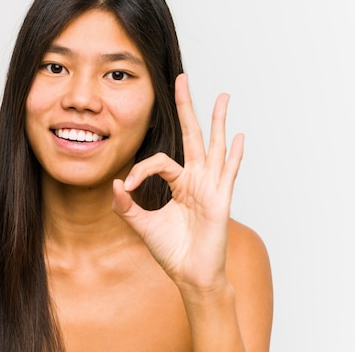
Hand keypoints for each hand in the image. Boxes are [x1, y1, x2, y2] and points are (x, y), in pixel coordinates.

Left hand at [112, 74, 243, 291]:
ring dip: (217, 122)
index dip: (139, 170)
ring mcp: (211, 187)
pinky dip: (235, 155)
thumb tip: (115, 184)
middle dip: (186, 107)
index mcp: (179, 183)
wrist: (190, 275)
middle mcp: (196, 180)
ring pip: (214, 147)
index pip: (159, 161)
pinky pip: (229, 173)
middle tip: (182, 79)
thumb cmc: (172, 251)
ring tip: (222, 97)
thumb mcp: (142, 225)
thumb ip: (127, 206)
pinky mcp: (220, 200)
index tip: (126, 189)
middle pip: (191, 136)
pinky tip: (239, 136)